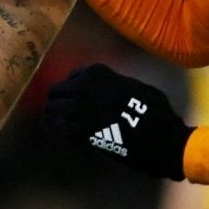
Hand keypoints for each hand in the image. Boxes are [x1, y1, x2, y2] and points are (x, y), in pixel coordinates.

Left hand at [45, 64, 192, 179]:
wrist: (156, 135)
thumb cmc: (153, 108)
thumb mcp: (133, 85)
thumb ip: (112, 84)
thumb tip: (107, 89)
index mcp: (96, 73)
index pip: (73, 76)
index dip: (73, 87)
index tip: (76, 96)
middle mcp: (81, 87)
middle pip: (56, 92)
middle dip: (58, 101)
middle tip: (62, 112)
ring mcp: (77, 110)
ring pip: (52, 110)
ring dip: (54, 117)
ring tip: (60, 124)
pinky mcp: (78, 132)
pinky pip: (58, 130)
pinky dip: (59, 133)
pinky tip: (66, 136)